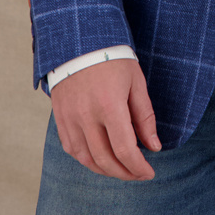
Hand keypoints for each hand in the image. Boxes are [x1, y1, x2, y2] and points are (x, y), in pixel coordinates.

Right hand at [50, 58, 160, 179]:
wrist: (79, 40)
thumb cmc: (113, 58)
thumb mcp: (136, 82)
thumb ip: (145, 116)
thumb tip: (154, 147)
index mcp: (110, 105)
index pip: (125, 150)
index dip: (139, 167)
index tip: (149, 172)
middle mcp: (87, 116)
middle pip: (106, 160)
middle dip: (125, 173)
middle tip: (138, 174)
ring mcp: (70, 118)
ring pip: (87, 159)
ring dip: (106, 170)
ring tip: (121, 169)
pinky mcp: (60, 118)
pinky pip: (72, 149)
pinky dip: (87, 160)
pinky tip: (100, 158)